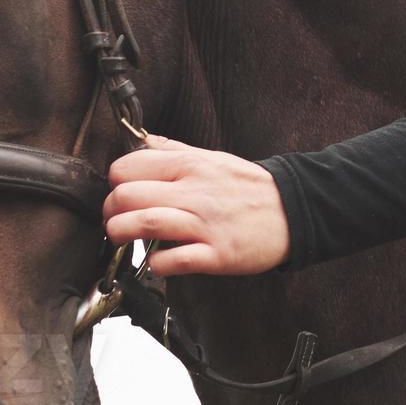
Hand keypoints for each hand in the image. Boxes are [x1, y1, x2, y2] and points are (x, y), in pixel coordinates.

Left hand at [104, 134, 289, 275]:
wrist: (295, 211)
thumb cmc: (250, 187)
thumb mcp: (214, 158)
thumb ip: (174, 150)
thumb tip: (143, 140)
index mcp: (189, 165)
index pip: (127, 167)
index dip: (115, 183)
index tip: (121, 194)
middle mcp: (193, 192)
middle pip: (125, 196)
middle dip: (110, 212)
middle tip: (117, 220)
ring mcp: (204, 224)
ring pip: (143, 225)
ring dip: (122, 235)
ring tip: (125, 239)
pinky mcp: (216, 255)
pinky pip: (172, 261)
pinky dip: (156, 264)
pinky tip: (159, 261)